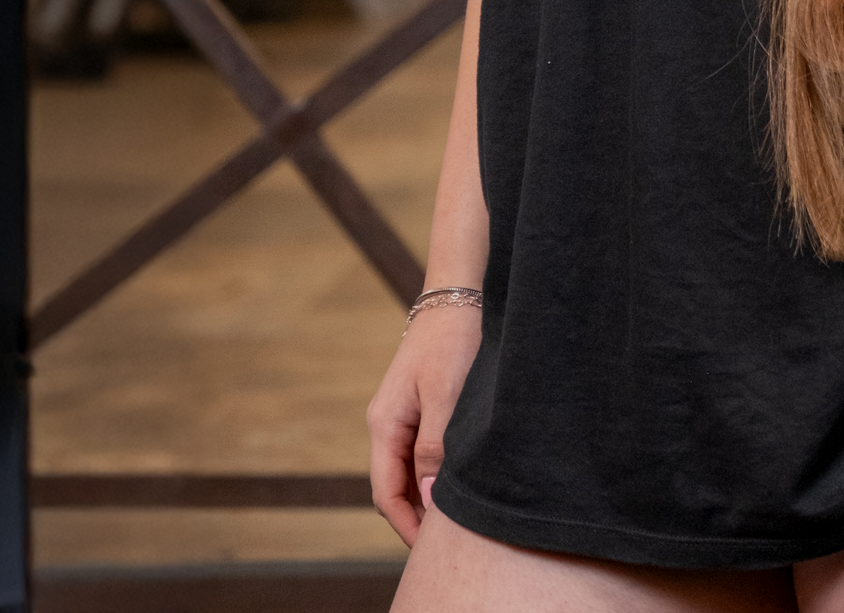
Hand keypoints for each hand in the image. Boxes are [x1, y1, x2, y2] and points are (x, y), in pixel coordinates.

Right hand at [367, 302, 482, 544]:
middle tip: (450, 541)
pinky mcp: (420, 406)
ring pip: (410, 470)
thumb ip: (435, 446)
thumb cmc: (452, 339)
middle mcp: (387, 423)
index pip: (386, 493)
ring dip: (428, 495)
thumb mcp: (446, 394)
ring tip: (458, 518)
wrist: (458, 293)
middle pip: (395, 486)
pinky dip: (436, 472)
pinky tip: (460, 480)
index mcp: (384, 424)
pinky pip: (422, 451)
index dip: (406, 525)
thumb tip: (431, 498)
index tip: (429, 551)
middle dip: (417, 517)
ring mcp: (402, 415)